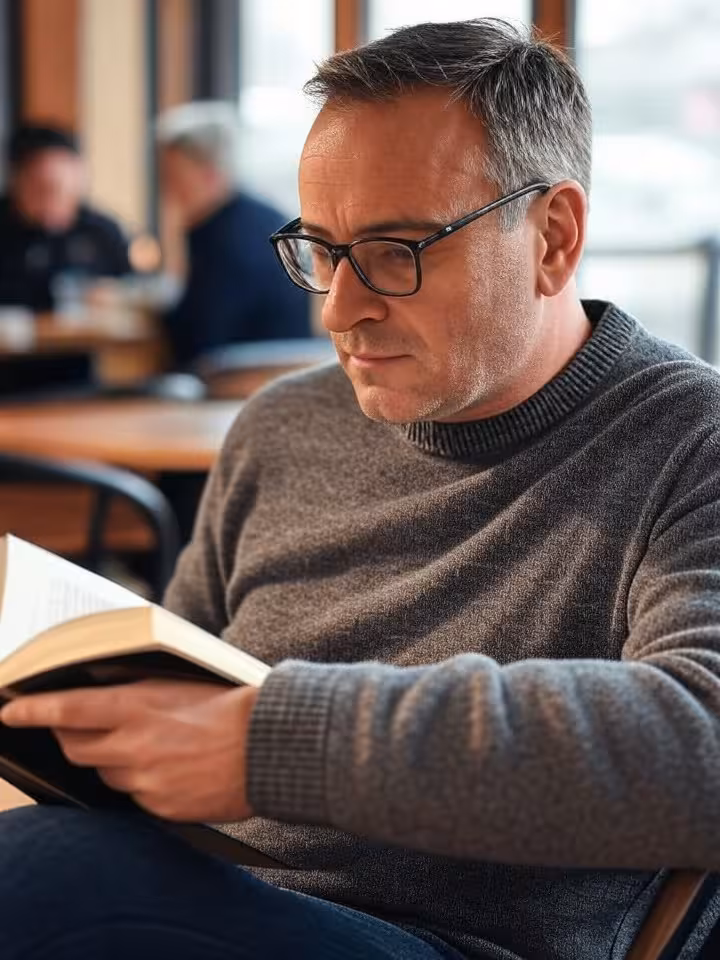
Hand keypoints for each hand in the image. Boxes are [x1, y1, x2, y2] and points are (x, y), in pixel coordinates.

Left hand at [0, 680, 259, 822]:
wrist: (270, 745)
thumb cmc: (229, 703)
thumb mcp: (179, 682)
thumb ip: (135, 689)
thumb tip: (97, 690)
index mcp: (138, 707)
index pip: (67, 710)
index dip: (33, 710)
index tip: (9, 711)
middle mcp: (134, 746)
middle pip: (76, 747)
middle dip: (68, 735)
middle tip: (71, 724)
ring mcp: (147, 781)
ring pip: (104, 773)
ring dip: (110, 759)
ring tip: (141, 743)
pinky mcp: (161, 808)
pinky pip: (134, 796)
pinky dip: (140, 781)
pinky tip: (167, 767)